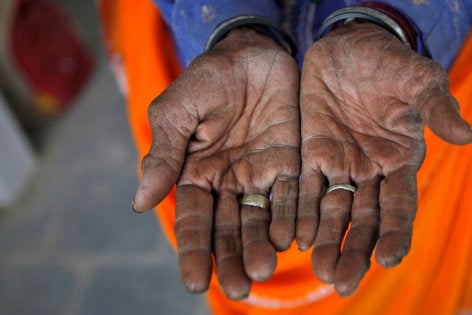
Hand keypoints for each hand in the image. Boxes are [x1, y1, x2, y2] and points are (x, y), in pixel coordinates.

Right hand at [131, 27, 299, 298]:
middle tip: (237, 288)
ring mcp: (261, 175)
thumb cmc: (206, 79)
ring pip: (262, 219)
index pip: (194, 221)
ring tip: (262, 269)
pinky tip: (292, 239)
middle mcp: (228, 183)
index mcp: (196, 175)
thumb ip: (165, 155)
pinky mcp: (292, 163)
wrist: (251, 53)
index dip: (194, 251)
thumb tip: (140, 203)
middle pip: (229, 229)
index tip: (194, 282)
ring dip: (262, 245)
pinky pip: (294, 195)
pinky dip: (294, 217)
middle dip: (231, 259)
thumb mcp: (177, 112)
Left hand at [297, 22, 471, 296]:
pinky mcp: (311, 155)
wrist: (349, 46)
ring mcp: (340, 165)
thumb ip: (437, 106)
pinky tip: (294, 238)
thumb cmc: (390, 61)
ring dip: (327, 241)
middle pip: (365, 220)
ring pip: (333, 212)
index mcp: (400, 160)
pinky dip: (299, 213)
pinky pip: (303, 189)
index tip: (389, 257)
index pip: (400, 204)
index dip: (396, 231)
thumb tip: (466, 137)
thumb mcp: (418, 77)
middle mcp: (370, 172)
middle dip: (357, 251)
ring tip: (321, 271)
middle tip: (344, 282)